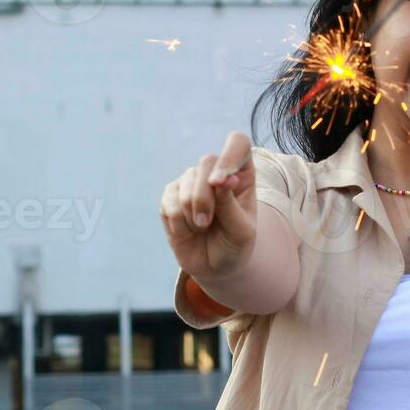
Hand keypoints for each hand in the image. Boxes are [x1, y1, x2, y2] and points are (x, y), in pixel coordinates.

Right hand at [159, 132, 258, 279]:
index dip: (228, 157)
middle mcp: (216, 171)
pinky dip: (178, 222)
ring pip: (185, 184)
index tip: (221, 182)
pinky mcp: (171, 195)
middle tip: (207, 222)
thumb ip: (230, 205)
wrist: (215, 266)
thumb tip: (222, 180)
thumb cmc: (235, 244)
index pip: (238, 143)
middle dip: (204, 197)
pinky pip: (168, 201)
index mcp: (241, 173)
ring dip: (191, 215)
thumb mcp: (241, 231)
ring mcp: (192, 181)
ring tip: (201, 228)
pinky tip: (187, 230)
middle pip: (205, 162)